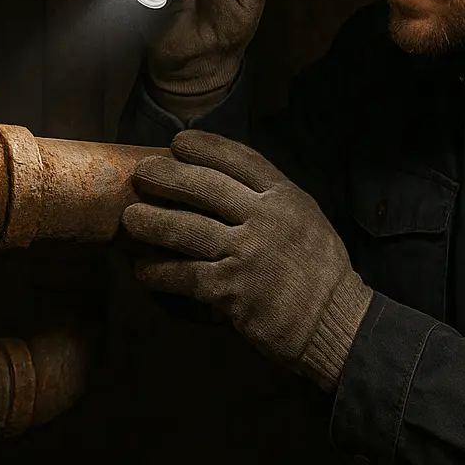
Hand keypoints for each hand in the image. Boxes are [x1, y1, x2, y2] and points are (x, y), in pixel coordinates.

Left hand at [121, 130, 373, 389]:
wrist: (334, 322)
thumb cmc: (319, 272)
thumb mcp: (305, 219)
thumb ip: (270, 200)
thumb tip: (225, 184)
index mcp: (286, 196)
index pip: (239, 159)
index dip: (205, 147)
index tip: (178, 142)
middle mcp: (265, 218)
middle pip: (204, 186)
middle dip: (166, 176)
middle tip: (141, 174)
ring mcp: (247, 252)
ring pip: (186, 228)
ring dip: (151, 222)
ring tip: (130, 219)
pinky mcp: (230, 289)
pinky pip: (183, 274)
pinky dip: (158, 271)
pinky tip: (143, 270)